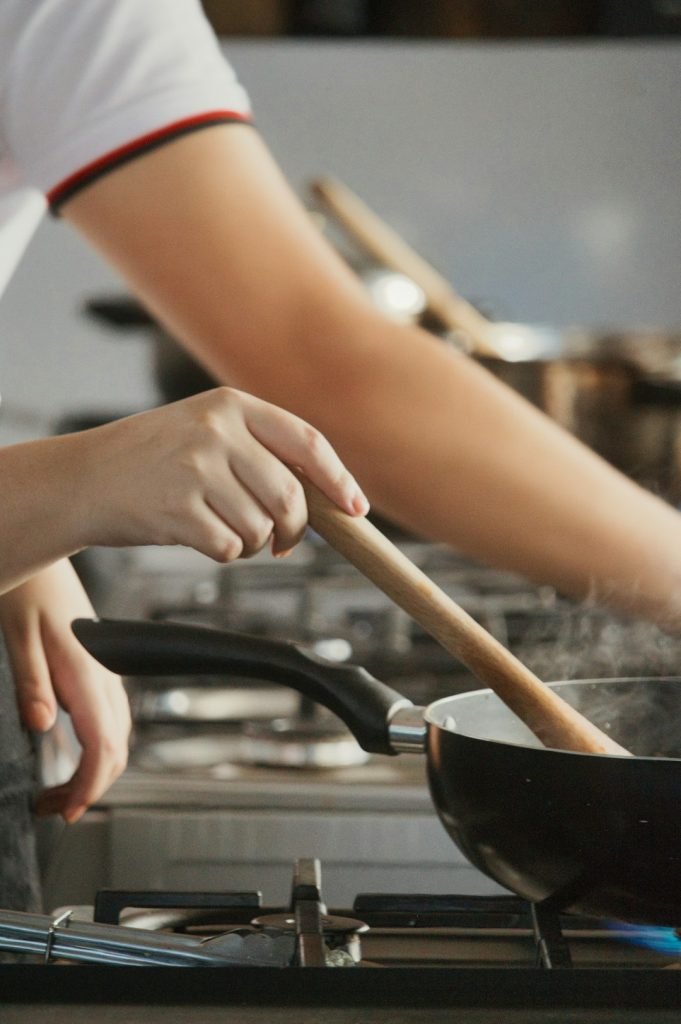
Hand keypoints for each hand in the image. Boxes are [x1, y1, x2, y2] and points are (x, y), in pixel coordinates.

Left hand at [0, 561, 130, 823]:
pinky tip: (74, 752)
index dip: (88, 785)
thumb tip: (42, 726)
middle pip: (117, 748)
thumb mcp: (16, 633)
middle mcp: (103, 673)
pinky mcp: (99, 667)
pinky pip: (110, 718)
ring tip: (59, 790)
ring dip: (94, 771)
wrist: (44, 553)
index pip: (101, 744)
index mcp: (84, 669)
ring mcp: (105, 671)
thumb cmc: (28, 587)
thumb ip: (32, 682)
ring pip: (118, 736)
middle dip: (90, 789)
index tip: (66, 809)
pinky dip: (98, 748)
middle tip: (54, 808)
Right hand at [76, 386, 368, 559]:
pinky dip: (223, 552)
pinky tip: (195, 534)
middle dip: (294, 529)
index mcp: (231, 404)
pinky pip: (229, 547)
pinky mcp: (178, 508)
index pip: (308, 443)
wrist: (81, 479)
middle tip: (282, 542)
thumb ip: (258, 450)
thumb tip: (324, 499)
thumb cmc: (149, 460)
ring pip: (261, 527)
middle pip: (290, 497)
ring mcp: (196, 468)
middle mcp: (217, 430)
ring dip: (251, 542)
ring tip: (218, 526)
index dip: (339, 480)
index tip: (355, 509)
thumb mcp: (203, 429)